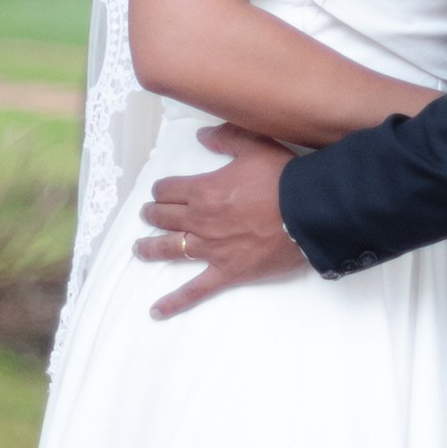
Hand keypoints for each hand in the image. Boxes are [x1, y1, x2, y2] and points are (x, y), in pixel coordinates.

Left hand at [138, 128, 305, 316]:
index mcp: (203, 190)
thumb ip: (226, 138)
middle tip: (148, 215)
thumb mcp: (254, 145)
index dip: (162, 189)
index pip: (168, 189)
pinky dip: (174, 302)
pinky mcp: (226, 271)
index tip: (162, 191)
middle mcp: (200, 220)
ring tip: (139, 249)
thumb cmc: (282, 178)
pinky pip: (195, 290)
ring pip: (170, 248)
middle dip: (153, 214)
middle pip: (164, 217)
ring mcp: (210, 249)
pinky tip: (156, 311)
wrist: (307, 212)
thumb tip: (202, 136)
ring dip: (150, 247)